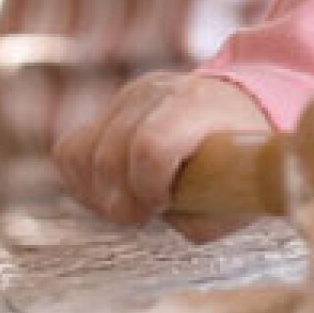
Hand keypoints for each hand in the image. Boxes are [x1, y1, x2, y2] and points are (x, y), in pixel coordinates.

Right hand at [53, 72, 272, 238]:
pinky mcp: (110, 108)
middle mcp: (158, 93)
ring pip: (81, 152)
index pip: (150, 146)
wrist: (242, 107)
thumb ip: (205, 215)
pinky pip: (70, 149)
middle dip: (120, 201)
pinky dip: (83, 180)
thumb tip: (169, 219)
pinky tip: (113, 192)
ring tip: (130, 204)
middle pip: (109, 154)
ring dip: (98, 193)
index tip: (161, 207)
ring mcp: (129, 96)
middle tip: (144, 216)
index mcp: (198, 105)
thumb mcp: (242, 191)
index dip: (147, 188)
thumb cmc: (243, 156)